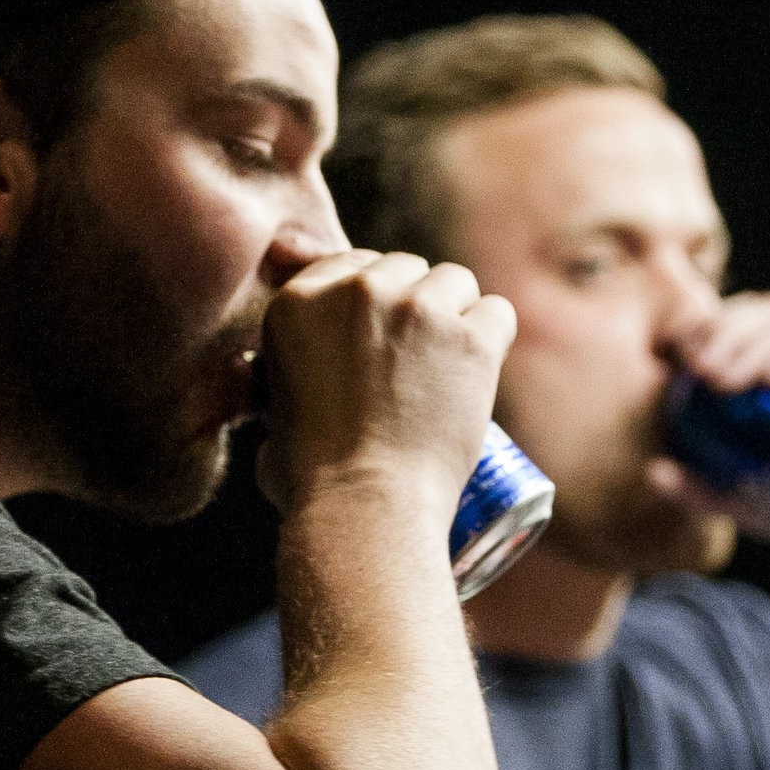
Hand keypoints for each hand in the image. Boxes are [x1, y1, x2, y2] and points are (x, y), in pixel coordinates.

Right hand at [253, 249, 516, 521]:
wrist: (365, 504)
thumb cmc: (313, 480)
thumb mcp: (272, 417)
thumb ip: (279, 389)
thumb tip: (285, 403)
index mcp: (299, 301)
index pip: (353, 265)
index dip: (373, 299)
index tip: (380, 334)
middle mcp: (357, 290)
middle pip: (405, 267)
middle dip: (413, 304)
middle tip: (417, 358)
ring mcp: (417, 308)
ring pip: (455, 281)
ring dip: (456, 314)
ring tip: (450, 366)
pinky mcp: (469, 336)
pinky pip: (497, 312)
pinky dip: (494, 339)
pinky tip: (482, 372)